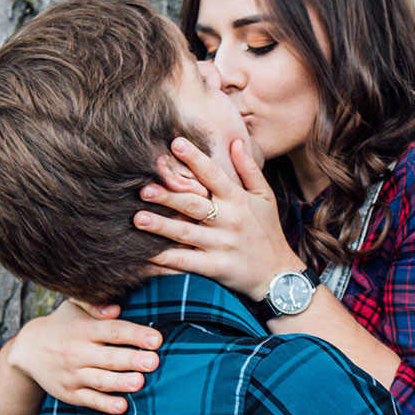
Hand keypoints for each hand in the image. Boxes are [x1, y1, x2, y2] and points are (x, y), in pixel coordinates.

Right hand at [8, 299, 162, 413]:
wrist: (28, 350)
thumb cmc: (63, 324)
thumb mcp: (74, 307)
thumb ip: (95, 305)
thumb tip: (116, 308)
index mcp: (84, 329)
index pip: (113, 331)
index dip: (135, 335)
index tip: (156, 339)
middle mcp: (78, 352)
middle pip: (109, 357)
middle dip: (132, 360)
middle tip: (154, 362)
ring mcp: (73, 374)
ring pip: (101, 380)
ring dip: (121, 382)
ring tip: (140, 382)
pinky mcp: (70, 393)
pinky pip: (89, 400)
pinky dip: (105, 404)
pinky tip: (122, 407)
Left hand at [133, 137, 303, 300]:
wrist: (277, 275)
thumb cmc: (268, 231)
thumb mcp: (265, 197)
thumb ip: (249, 169)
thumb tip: (236, 140)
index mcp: (238, 199)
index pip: (214, 174)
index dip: (195, 158)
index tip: (175, 143)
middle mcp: (228, 220)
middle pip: (193, 204)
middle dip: (167, 196)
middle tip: (143, 188)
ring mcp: (220, 245)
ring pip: (185, 234)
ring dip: (161, 226)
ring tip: (137, 219)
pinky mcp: (215, 267)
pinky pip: (185, 263)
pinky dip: (164, 261)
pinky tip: (144, 256)